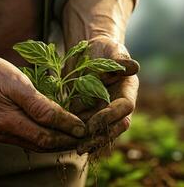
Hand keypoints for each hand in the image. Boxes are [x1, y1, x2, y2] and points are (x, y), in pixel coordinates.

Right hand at [0, 51, 85, 152]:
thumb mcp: (16, 82)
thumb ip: (40, 105)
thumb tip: (64, 120)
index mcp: (8, 122)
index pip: (46, 136)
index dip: (67, 134)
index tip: (83, 130)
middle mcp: (1, 133)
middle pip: (39, 144)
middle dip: (62, 142)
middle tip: (82, 137)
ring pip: (30, 143)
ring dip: (51, 141)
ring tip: (68, 136)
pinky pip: (20, 138)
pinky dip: (37, 136)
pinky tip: (44, 130)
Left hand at [71, 36, 138, 154]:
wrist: (91, 53)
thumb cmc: (104, 49)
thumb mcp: (111, 50)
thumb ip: (120, 60)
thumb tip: (133, 67)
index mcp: (127, 90)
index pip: (125, 107)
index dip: (111, 116)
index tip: (94, 122)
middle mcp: (117, 104)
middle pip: (113, 126)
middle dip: (99, 137)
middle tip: (83, 146)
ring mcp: (103, 110)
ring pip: (98, 130)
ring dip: (87, 140)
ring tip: (73, 149)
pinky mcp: (89, 112)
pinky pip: (84, 125)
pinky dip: (77, 133)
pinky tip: (65, 140)